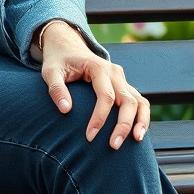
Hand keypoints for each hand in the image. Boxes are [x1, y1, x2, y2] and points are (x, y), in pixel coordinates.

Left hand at [38, 21, 150, 149]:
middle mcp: (114, 72)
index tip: (89, 136)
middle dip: (123, 124)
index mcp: (98, 67)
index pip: (105, 96)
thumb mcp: (50, 71)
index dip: (100, 118)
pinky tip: (137, 134)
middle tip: (114, 146)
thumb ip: (56, 88)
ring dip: (140, 121)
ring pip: (139, 101)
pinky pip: (139, 102)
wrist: (67, 46)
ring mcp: (121, 79)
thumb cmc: (58, 61)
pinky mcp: (123, 86)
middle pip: (127, 100)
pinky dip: (142, 117)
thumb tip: (66, 110)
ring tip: (136, 141)